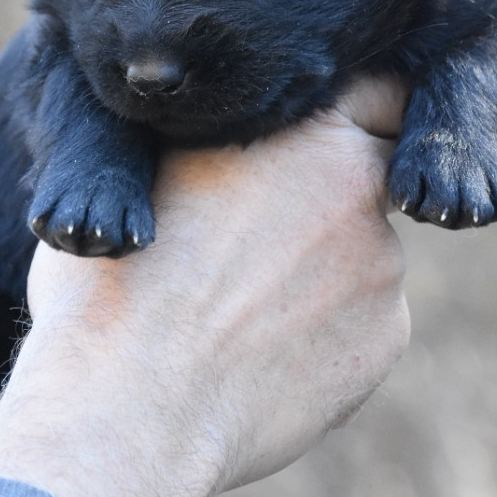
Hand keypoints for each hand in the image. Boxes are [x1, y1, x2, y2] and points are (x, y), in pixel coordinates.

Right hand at [0, 75, 411, 496]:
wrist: (128, 405)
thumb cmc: (112, 280)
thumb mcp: (140, 170)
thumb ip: (213, 142)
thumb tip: (226, 141)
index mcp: (305, 131)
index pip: (377, 91)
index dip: (354, 111)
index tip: (318, 140)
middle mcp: (361, 190)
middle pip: (375, 171)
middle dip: (339, 190)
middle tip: (266, 230)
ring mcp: (383, 270)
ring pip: (364, 252)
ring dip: (322, 267)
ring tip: (236, 310)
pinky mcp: (384, 342)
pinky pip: (361, 321)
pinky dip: (322, 330)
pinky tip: (258, 356)